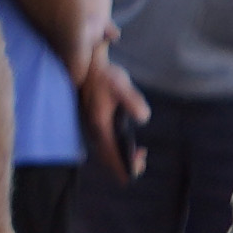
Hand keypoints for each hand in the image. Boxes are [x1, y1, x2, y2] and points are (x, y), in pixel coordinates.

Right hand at [76, 48, 152, 181]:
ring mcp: (93, 128)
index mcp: (100, 124)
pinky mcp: (95, 124)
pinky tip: (128, 144)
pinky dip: (115, 151)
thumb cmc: (106, 76)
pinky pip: (104, 146)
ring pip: (105, 153)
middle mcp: (94, 130)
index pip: (111, 155)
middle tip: (142, 160)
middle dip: (124, 166)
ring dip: (120, 159)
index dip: (124, 166)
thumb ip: (132, 101)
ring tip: (139, 154)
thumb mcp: (121, 84)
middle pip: (107, 159)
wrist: (89, 66)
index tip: (138, 166)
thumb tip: (143, 119)